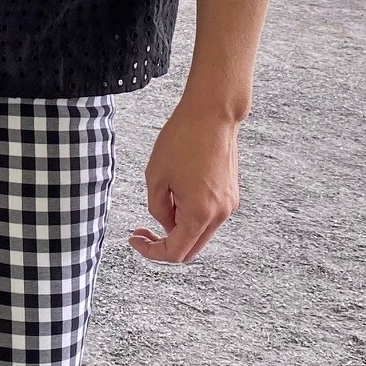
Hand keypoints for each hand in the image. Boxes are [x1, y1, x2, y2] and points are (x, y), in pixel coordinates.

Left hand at [129, 97, 241, 263]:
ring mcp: (229, 205)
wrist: (212, 113)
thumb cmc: (182, 140)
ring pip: (199, 233)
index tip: (134, 239)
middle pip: (190, 249)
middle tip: (142, 231)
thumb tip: (165, 224)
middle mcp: (220, 214)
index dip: (151, 251)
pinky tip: (178, 191)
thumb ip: (158, 208)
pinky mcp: (231, 194)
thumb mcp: (156, 176)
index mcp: (199, 213)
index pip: (175, 253)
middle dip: (164, 244)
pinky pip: (208, 216)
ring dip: (178, 228)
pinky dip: (190, 215)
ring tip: (163, 198)